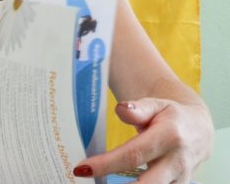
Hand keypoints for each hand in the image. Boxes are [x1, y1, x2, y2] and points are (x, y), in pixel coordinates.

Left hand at [73, 98, 213, 182]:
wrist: (199, 130)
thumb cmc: (171, 116)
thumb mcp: (156, 104)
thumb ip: (138, 108)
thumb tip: (121, 109)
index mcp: (169, 136)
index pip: (133, 154)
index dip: (106, 164)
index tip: (82, 168)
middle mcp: (177, 161)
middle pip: (145, 183)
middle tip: (89, 179)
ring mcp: (180, 178)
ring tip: (99, 182)